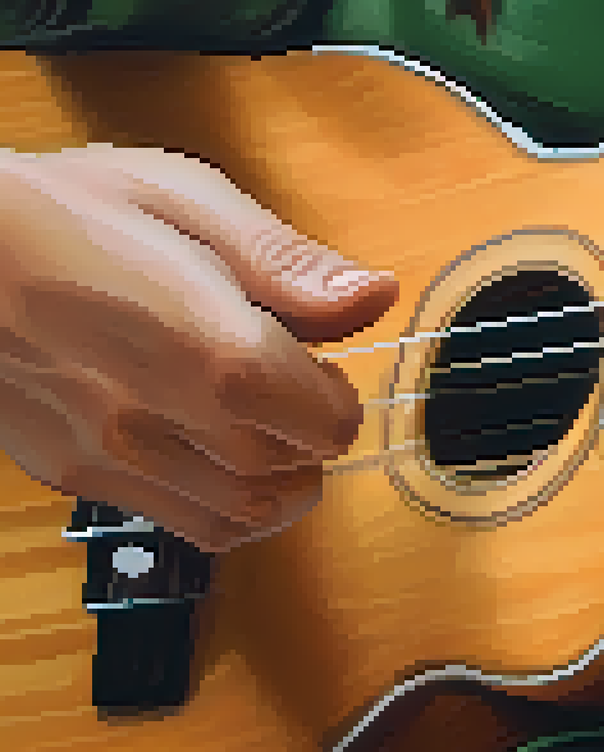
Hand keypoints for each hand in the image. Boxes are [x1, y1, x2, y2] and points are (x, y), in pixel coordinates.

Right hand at [0, 145, 397, 551]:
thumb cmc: (55, 209)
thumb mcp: (183, 197)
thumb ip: (286, 261)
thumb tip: (374, 295)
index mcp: (210, 348)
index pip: (328, 423)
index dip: (338, 396)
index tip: (320, 365)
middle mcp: (163, 418)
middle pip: (290, 473)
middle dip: (309, 437)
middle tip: (291, 390)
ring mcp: (114, 457)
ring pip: (242, 517)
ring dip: (275, 483)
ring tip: (264, 431)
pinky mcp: (76, 476)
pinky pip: (184, 526)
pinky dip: (223, 507)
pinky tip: (215, 456)